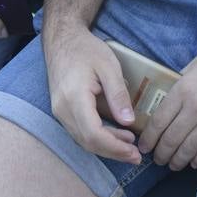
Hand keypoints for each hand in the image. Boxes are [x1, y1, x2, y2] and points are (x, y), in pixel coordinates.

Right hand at [43, 21, 141, 163]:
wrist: (62, 40)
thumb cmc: (85, 49)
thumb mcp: (108, 66)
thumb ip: (118, 94)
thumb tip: (129, 122)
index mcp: (74, 97)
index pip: (93, 134)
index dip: (114, 147)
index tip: (134, 152)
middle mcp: (62, 109)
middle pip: (88, 142)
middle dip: (113, 152)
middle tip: (136, 156)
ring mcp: (60, 112)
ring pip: (83, 140)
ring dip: (107, 146)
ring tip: (130, 146)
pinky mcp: (62, 111)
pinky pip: (80, 131)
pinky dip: (98, 137)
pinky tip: (115, 135)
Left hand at [138, 43, 196, 170]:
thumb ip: (181, 80)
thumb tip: (168, 94)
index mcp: (184, 88)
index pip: (159, 120)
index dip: (149, 138)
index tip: (144, 145)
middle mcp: (196, 107)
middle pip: (171, 139)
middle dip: (161, 153)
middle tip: (157, 159)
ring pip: (188, 149)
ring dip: (177, 160)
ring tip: (172, 164)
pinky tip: (193, 162)